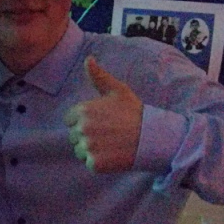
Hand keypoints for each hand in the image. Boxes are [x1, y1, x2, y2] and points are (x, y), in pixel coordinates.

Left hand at [63, 56, 142, 172]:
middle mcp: (82, 129)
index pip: (70, 120)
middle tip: (108, 134)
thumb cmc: (134, 112)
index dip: (84, 122)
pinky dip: (99, 163)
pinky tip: (113, 155)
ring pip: (80, 152)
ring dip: (91, 150)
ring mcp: (88, 147)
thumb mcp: (117, 90)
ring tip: (111, 144)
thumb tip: (88, 59)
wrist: (153, 136)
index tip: (101, 122)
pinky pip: (89, 164)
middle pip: (73, 137)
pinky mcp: (95, 163)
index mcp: (83, 110)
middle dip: (87, 136)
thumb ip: (98, 76)